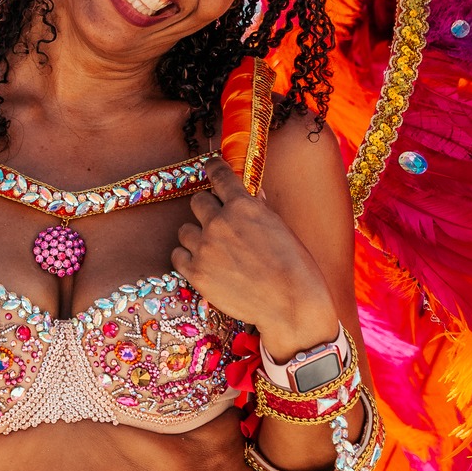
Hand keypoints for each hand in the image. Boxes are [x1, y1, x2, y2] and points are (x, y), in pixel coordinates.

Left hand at [172, 160, 337, 355]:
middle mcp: (219, 222)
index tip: (211, 167)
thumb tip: (251, 194)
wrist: (290, 303)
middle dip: (207, 208)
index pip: (219, 175)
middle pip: (197, 201)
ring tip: (212, 248)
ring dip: (196, 235)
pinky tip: (201, 263)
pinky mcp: (196, 273)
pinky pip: (178, 256)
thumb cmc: (293, 265)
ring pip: (185, 229)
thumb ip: (258, 208)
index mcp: (243, 205)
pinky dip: (187, 257)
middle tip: (218, 221)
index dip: (213, 168)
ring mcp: (205, 248)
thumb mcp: (279, 227)